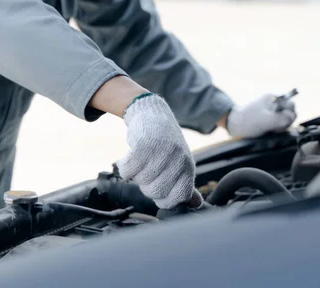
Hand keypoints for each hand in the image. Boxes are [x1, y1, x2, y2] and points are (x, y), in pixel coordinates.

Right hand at [115, 94, 201, 208]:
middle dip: (146, 186)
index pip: (179, 198)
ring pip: (140, 181)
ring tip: (140, 161)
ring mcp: (161, 152)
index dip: (165, 200)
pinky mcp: (143, 145)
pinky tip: (129, 157)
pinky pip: (127, 170)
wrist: (152, 114)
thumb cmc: (166, 143)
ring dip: (135, 174)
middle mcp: (177, 160)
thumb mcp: (180, 162)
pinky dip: (124, 167)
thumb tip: (195, 205)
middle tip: (146, 172)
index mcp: (187, 167)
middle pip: (155, 192)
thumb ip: (185, 184)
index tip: (158, 191)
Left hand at [225, 93, 296, 137]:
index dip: (289, 115)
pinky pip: (278, 124)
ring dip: (280, 127)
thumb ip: (282, 118)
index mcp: (273, 98)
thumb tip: (292, 117)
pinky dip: (275, 129)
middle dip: (285, 122)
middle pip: (289, 113)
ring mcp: (271, 112)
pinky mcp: (268, 119)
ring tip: (269, 130)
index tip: (280, 122)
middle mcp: (274, 104)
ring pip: (285, 120)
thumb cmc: (248, 121)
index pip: (291, 105)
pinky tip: (268, 131)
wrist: (233, 125)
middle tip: (274, 127)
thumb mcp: (266, 120)